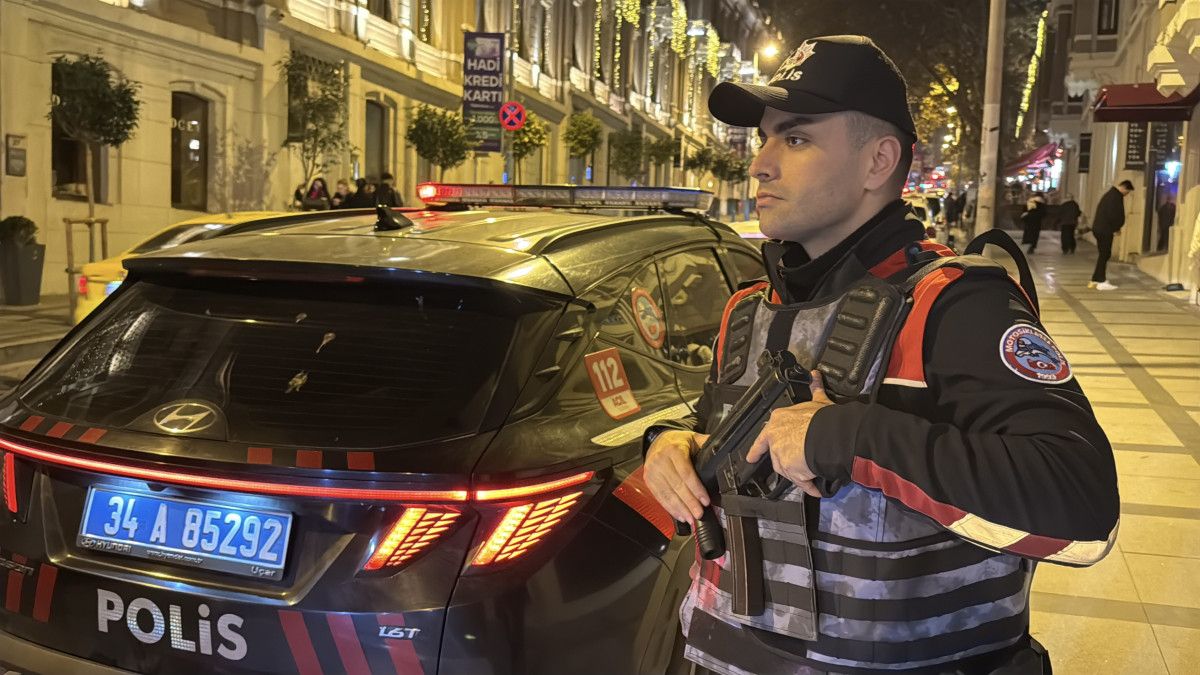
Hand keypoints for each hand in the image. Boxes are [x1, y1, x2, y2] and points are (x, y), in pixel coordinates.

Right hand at [644, 430, 710, 526]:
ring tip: (691, 518)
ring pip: (668, 494)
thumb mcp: (692, 438)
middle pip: (677, 486)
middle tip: (699, 514)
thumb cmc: (677, 442)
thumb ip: (706, 443)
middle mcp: (661, 461)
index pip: (686, 473)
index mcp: (674, 450)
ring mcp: (653, 471)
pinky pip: (660, 497)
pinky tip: (679, 515)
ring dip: (680, 509)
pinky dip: (670, 508)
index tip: (705, 501)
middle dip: (689, 502)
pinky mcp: (649, 480)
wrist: (656, 441)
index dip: (696, 489)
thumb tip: (722, 449)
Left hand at [745, 371, 833, 497]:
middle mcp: (774, 438)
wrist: (827, 434)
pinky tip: (815, 488)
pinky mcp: (789, 469)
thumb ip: (815, 389)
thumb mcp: (817, 401)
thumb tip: (816, 375)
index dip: (758, 448)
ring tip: (811, 475)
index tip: (752, 457)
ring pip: (786, 470)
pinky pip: (800, 481)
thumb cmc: (822, 418)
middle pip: (776, 456)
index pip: (763, 437)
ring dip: (798, 474)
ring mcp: (780, 455)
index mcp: (778, 420)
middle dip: (787, 462)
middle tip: (797, 465)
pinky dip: (808, 485)